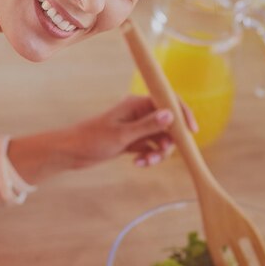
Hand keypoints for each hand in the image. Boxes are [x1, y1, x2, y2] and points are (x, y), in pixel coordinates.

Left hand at [69, 95, 197, 167]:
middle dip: (169, 142)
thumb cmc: (92, 139)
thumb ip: (148, 126)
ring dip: (158, 153)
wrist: (72, 152)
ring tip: (145, 162)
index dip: (183, 115)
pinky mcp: (134, 141)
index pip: (169, 102)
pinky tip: (138, 163)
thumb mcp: (122, 135)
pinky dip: (149, 157)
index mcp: (137, 104)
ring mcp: (137, 127)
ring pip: (161, 139)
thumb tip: (170, 115)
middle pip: (169, 124)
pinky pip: (151, 148)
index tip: (192, 132)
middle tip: (160, 155)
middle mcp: (140, 113)